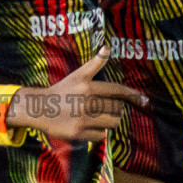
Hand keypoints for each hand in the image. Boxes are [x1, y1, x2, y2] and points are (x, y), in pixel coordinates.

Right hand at [8, 46, 146, 142]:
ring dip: (109, 121)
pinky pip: (100, 136)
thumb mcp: (77, 75)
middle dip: (116, 109)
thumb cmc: (61, 90)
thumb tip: (107, 47)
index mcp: (88, 87)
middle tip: (107, 107)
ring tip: (99, 116)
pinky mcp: (78, 133)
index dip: (132, 95)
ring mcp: (82, 119)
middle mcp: (87, 103)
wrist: (39, 108)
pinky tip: (88, 126)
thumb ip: (95, 63)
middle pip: (117, 109)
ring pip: (112, 123)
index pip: (117, 91)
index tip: (144, 100)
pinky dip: (98, 132)